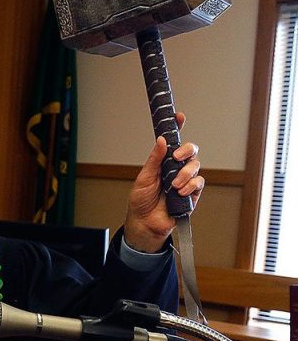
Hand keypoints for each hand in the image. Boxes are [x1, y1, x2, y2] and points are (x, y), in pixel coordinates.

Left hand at [124, 113, 204, 252]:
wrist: (145, 223)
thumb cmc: (141, 201)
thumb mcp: (144, 177)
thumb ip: (154, 160)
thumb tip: (162, 140)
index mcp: (163, 162)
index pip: (173, 142)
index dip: (177, 128)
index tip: (178, 116)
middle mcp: (176, 169)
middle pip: (191, 151)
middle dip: (186, 151)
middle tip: (176, 158)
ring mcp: (185, 181)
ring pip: (195, 166)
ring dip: (185, 174)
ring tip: (173, 185)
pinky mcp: (192, 194)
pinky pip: (199, 183)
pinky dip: (190, 186)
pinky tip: (180, 192)